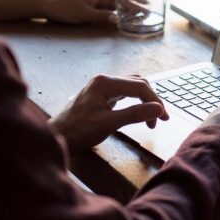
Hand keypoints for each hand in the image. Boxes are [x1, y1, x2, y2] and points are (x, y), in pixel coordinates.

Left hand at [40, 0, 144, 24]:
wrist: (46, 5)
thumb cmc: (65, 9)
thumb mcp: (85, 14)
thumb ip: (103, 16)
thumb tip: (119, 19)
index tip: (147, 3)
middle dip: (134, 5)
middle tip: (146, 13)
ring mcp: (94, 0)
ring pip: (114, 3)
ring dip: (126, 9)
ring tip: (136, 16)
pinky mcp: (89, 5)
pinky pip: (107, 8)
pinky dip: (116, 12)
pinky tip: (118, 17)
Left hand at [50, 74, 168, 153]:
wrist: (55, 139)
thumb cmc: (77, 132)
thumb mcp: (108, 124)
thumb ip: (135, 114)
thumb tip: (158, 109)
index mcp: (105, 82)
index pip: (139, 87)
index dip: (154, 101)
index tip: (163, 118)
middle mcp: (105, 80)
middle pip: (138, 84)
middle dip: (151, 100)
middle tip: (160, 119)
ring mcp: (102, 87)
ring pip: (132, 88)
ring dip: (144, 101)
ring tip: (151, 118)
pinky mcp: (101, 95)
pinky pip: (125, 93)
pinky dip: (135, 102)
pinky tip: (138, 112)